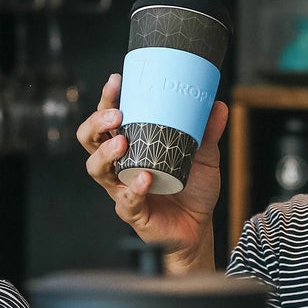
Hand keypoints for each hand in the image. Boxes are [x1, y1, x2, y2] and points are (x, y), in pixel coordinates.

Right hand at [77, 73, 227, 269]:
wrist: (199, 226)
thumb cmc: (192, 188)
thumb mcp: (204, 155)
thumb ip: (207, 131)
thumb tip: (216, 104)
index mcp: (131, 145)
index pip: (108, 119)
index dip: (107, 99)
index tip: (117, 81)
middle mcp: (119, 165)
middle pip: (90, 140)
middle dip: (97, 123)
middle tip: (116, 114)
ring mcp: (121, 189)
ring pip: (97, 169)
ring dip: (106, 153)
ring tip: (121, 142)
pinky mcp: (132, 212)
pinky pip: (126, 201)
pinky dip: (134, 189)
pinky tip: (145, 179)